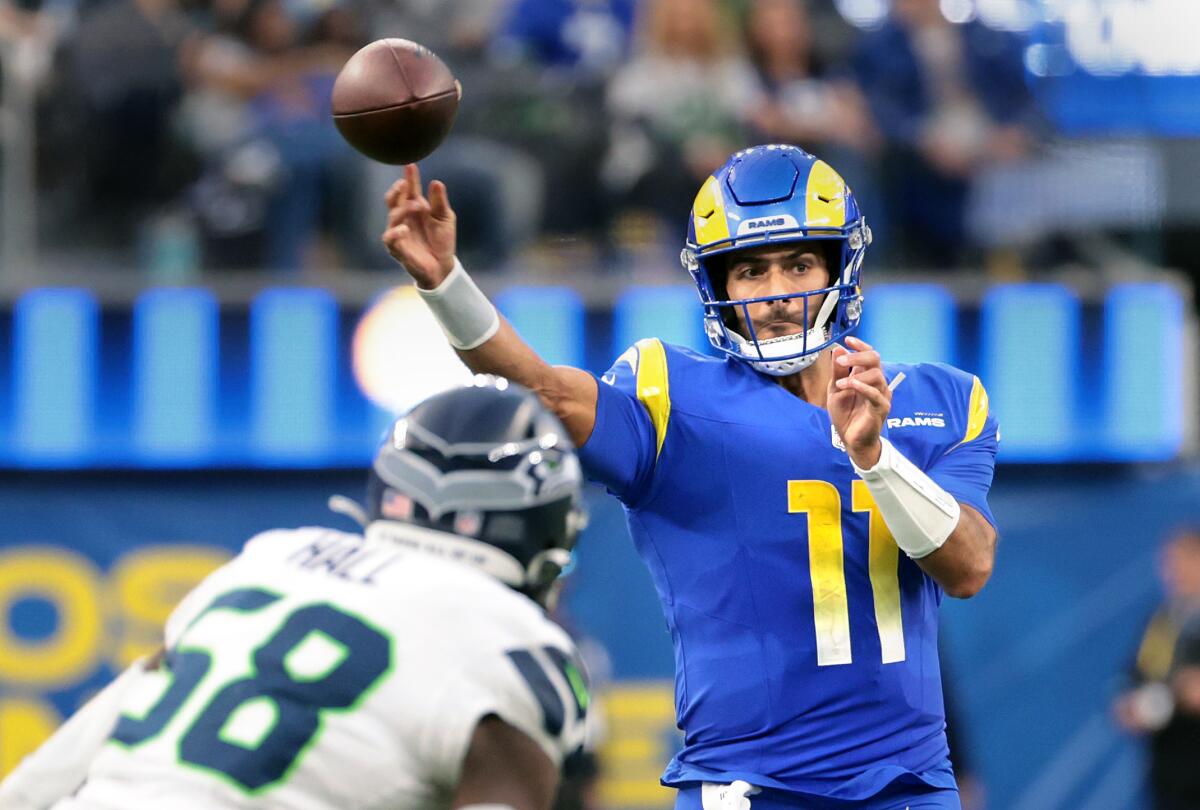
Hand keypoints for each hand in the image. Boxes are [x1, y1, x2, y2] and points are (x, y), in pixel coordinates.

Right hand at [381, 163, 456, 288]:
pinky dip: (395, 232)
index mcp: (415, 207)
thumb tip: (436, 182)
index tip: (410, 165)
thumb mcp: (445, 218)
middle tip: (405, 184)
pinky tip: (405, 228)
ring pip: (392, 216)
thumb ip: (439, 202)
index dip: (409, 178)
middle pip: (394, 199)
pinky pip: (390, 238)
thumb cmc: (442, 240)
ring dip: (401, 209)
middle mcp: (404, 217)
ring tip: (415, 205)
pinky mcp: (396, 248)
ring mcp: (398, 231)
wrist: (442, 266)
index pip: (409, 189)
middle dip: (398, 190)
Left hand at [828, 336, 890, 467]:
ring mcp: (881, 395)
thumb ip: (837, 372)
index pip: (869, 355)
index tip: (848, 340)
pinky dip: (862, 387)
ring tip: (840, 383)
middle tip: (841, 361)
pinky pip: (876, 394)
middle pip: (875, 359)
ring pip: (877, 375)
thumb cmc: (845, 414)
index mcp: (866, 376)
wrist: (850, 439)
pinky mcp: (881, 408)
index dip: (860, 346)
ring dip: (856, 375)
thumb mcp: (835, 390)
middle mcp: (877, 383)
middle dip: (858, 356)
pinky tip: (849, 386)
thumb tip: (838, 349)